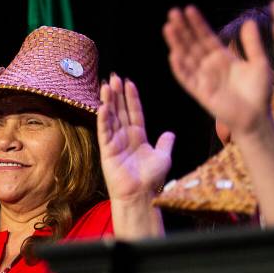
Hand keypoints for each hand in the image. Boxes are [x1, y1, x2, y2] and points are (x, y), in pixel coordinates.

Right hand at [98, 74, 173, 203]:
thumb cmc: (151, 179)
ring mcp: (115, 143)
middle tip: (113, 77)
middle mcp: (125, 137)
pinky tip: (103, 107)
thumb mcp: (164, 157)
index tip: (128, 82)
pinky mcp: (107, 151)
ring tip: (107, 86)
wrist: (141, 195)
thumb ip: (165, 143)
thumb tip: (170, 134)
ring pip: (111, 118)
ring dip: (109, 101)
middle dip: (117, 94)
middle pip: (120, 111)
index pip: (134, 112)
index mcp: (138, 137)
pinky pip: (105, 132)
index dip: (131, 97)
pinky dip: (104, 119)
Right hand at [163, 5, 273, 140]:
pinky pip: (186, 78)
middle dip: (182, 29)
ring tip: (168, 27)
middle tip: (172, 12)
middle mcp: (209, 66)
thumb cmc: (259, 91)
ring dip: (176, 43)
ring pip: (185, 57)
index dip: (197, 24)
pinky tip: (173, 55)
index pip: (206, 37)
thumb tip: (248, 22)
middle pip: (192, 44)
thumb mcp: (259, 62)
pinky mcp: (200, 92)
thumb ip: (252, 44)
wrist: (256, 116)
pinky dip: (179, 68)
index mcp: (222, 57)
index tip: (189, 9)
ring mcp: (203, 78)